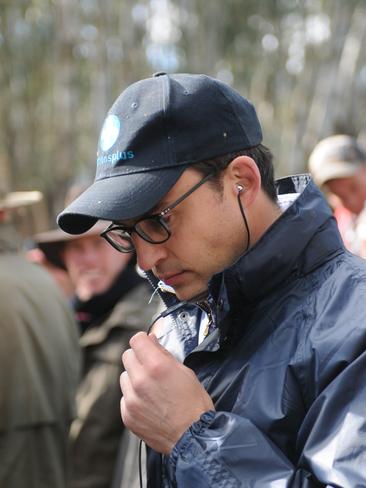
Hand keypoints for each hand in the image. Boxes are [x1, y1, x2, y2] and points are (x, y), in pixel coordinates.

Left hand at [120, 331, 213, 453]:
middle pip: (127, 356)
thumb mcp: (185, 372)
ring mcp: (131, 399)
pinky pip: (124, 397)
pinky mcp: (127, 415)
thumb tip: (151, 341)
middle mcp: (140, 381)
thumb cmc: (194, 405)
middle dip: (139, 358)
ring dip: (134, 378)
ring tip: (151, 388)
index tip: (147, 344)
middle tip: (151, 367)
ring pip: (124, 376)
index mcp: (157, 366)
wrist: (193, 438)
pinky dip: (134, 397)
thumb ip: (164, 354)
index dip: (144, 340)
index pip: (136, 340)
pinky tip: (149, 403)